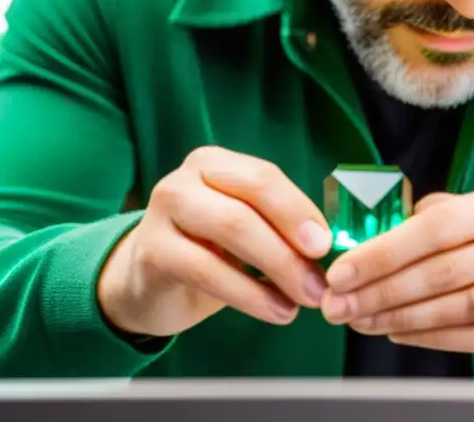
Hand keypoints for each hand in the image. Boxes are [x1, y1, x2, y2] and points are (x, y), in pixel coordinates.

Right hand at [97, 146, 331, 337]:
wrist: (146, 282)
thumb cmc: (206, 250)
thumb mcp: (245, 229)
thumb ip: (279, 228)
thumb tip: (328, 248)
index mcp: (215, 163)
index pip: (265, 178)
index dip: (299, 210)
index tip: (326, 245)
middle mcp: (185, 179)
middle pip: (249, 201)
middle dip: (291, 243)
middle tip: (320, 281)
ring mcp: (162, 212)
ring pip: (232, 229)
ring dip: (277, 268)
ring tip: (303, 300)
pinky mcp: (151, 252)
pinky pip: (207, 270)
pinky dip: (249, 294)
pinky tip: (275, 311)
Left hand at [320, 185, 473, 362]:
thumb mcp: (466, 211)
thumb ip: (418, 220)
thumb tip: (358, 243)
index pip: (438, 226)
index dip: (384, 251)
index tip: (341, 271)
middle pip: (442, 272)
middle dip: (379, 291)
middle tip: (338, 303)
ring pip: (452, 308)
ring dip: (394, 317)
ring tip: (357, 318)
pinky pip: (468, 338)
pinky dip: (423, 337)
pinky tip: (393, 330)